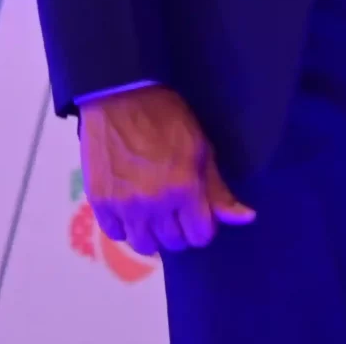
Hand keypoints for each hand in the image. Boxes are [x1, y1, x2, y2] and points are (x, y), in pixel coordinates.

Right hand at [76, 85, 254, 254]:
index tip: (200, 211)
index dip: (203, 225)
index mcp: (184, 189)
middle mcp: (153, 204)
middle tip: (178, 208)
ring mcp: (123, 206)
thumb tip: (246, 218)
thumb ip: (219, 190)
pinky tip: (133, 210)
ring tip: (156, 212)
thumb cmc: (169, 119)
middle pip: (173, 243)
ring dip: (154, 233)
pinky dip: (126, 227)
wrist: (121, 99)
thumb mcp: (202, 149)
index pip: (200, 236)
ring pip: (143, 245)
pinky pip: (116, 234)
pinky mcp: (99, 203)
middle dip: (181, 229)